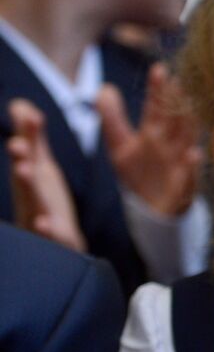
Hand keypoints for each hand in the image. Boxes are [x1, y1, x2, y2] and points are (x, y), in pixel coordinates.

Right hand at [7, 99, 86, 250]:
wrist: (58, 246)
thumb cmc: (45, 202)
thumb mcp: (40, 167)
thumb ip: (32, 139)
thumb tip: (20, 105)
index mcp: (31, 179)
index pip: (28, 155)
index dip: (27, 136)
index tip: (29, 115)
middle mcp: (31, 198)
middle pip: (24, 178)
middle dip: (20, 160)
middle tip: (17, 144)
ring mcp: (41, 219)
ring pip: (33, 204)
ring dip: (28, 188)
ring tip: (23, 170)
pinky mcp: (57, 241)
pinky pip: (51, 237)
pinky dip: (46, 230)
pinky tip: (44, 224)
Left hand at [96, 63, 202, 216]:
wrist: (152, 209)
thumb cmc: (139, 173)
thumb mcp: (119, 146)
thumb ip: (112, 119)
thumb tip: (104, 88)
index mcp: (154, 132)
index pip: (155, 107)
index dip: (157, 90)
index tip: (159, 69)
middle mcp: (170, 143)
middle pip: (174, 119)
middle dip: (176, 102)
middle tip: (179, 81)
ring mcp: (180, 162)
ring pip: (187, 140)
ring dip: (189, 126)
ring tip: (190, 108)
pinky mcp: (184, 185)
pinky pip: (189, 174)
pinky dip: (192, 165)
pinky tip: (193, 154)